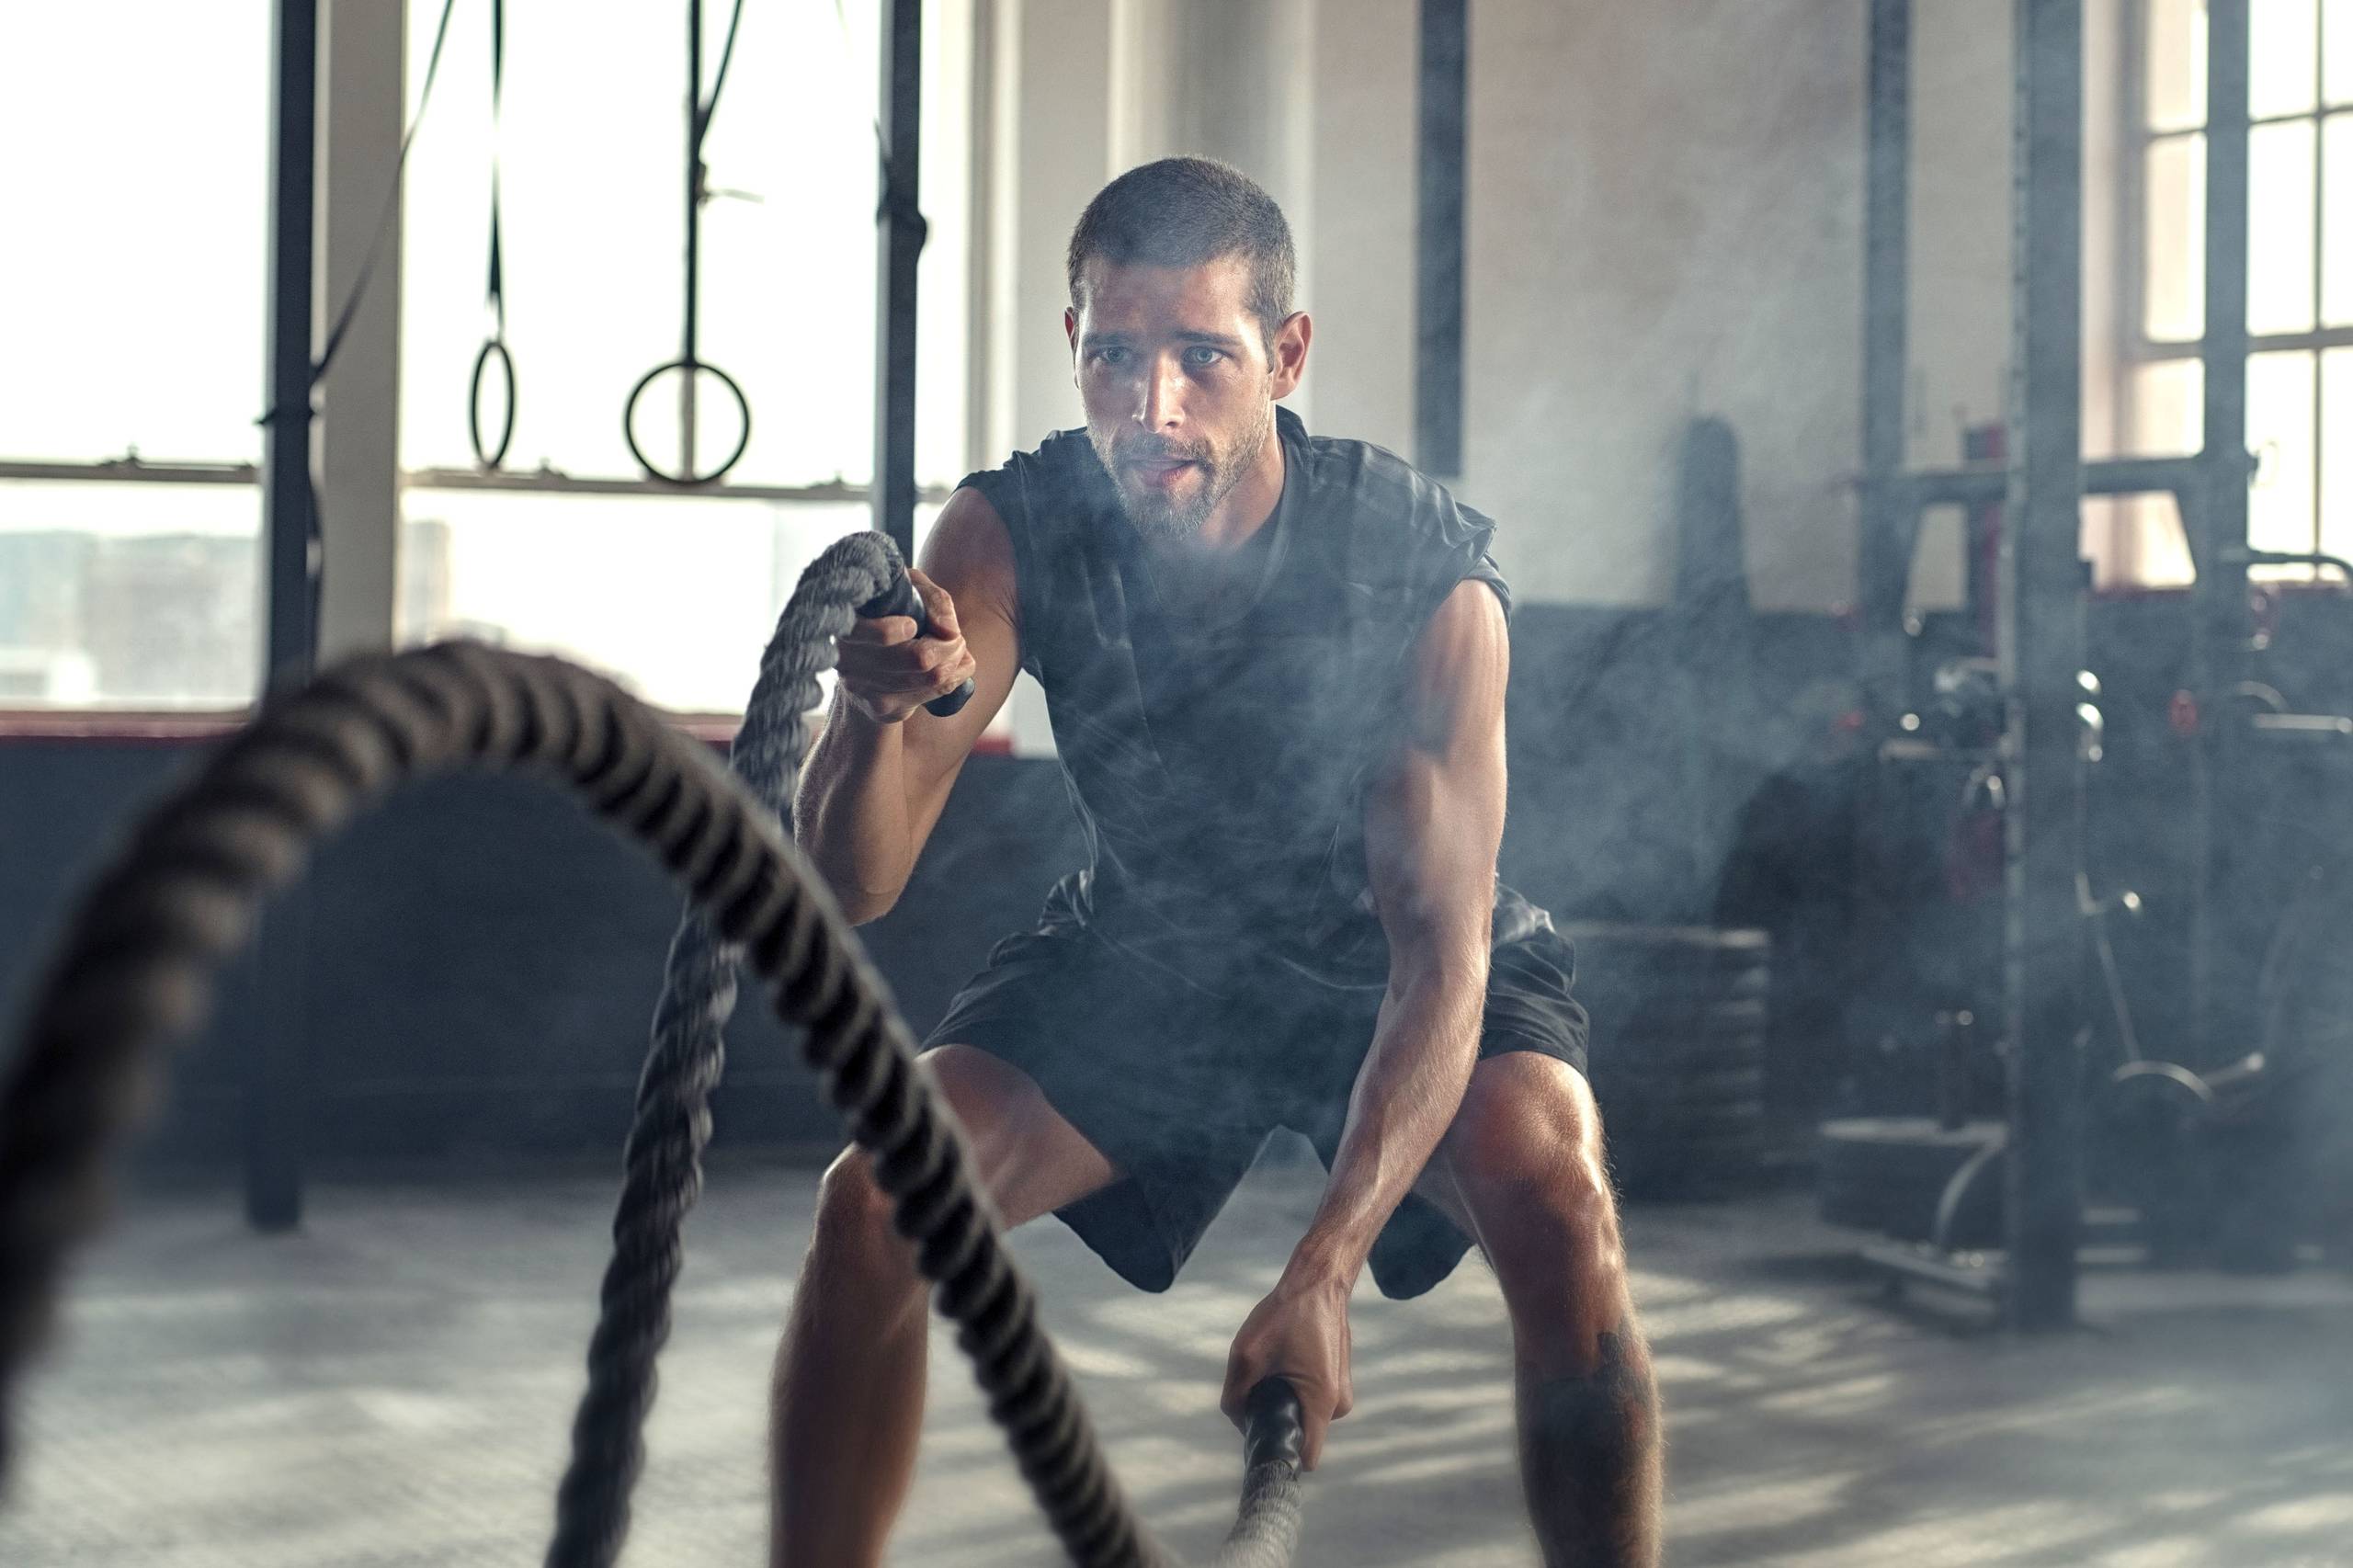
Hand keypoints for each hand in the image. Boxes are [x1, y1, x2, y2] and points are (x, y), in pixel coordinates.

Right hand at [834, 568, 978, 724]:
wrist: (866, 657)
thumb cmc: (892, 613)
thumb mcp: (910, 591)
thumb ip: (933, 601)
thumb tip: (949, 632)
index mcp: (847, 624)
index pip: (881, 636)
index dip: (904, 629)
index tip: (913, 624)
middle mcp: (848, 659)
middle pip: (919, 659)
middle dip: (950, 645)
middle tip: (955, 637)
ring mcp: (863, 688)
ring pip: (933, 677)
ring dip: (955, 660)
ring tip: (953, 648)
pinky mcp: (881, 708)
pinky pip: (936, 693)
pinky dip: (954, 677)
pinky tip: (949, 666)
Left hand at [1222, 1273, 1352, 1469]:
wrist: (1318, 1282)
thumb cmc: (1286, 1314)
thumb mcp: (1246, 1355)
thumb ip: (1235, 1397)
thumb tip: (1238, 1419)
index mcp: (1321, 1402)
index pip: (1305, 1457)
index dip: (1279, 1456)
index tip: (1260, 1445)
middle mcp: (1338, 1404)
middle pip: (1298, 1433)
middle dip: (1275, 1418)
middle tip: (1261, 1383)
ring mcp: (1341, 1392)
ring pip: (1302, 1414)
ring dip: (1283, 1399)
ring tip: (1275, 1364)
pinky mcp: (1338, 1381)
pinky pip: (1310, 1399)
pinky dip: (1294, 1387)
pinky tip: (1286, 1360)